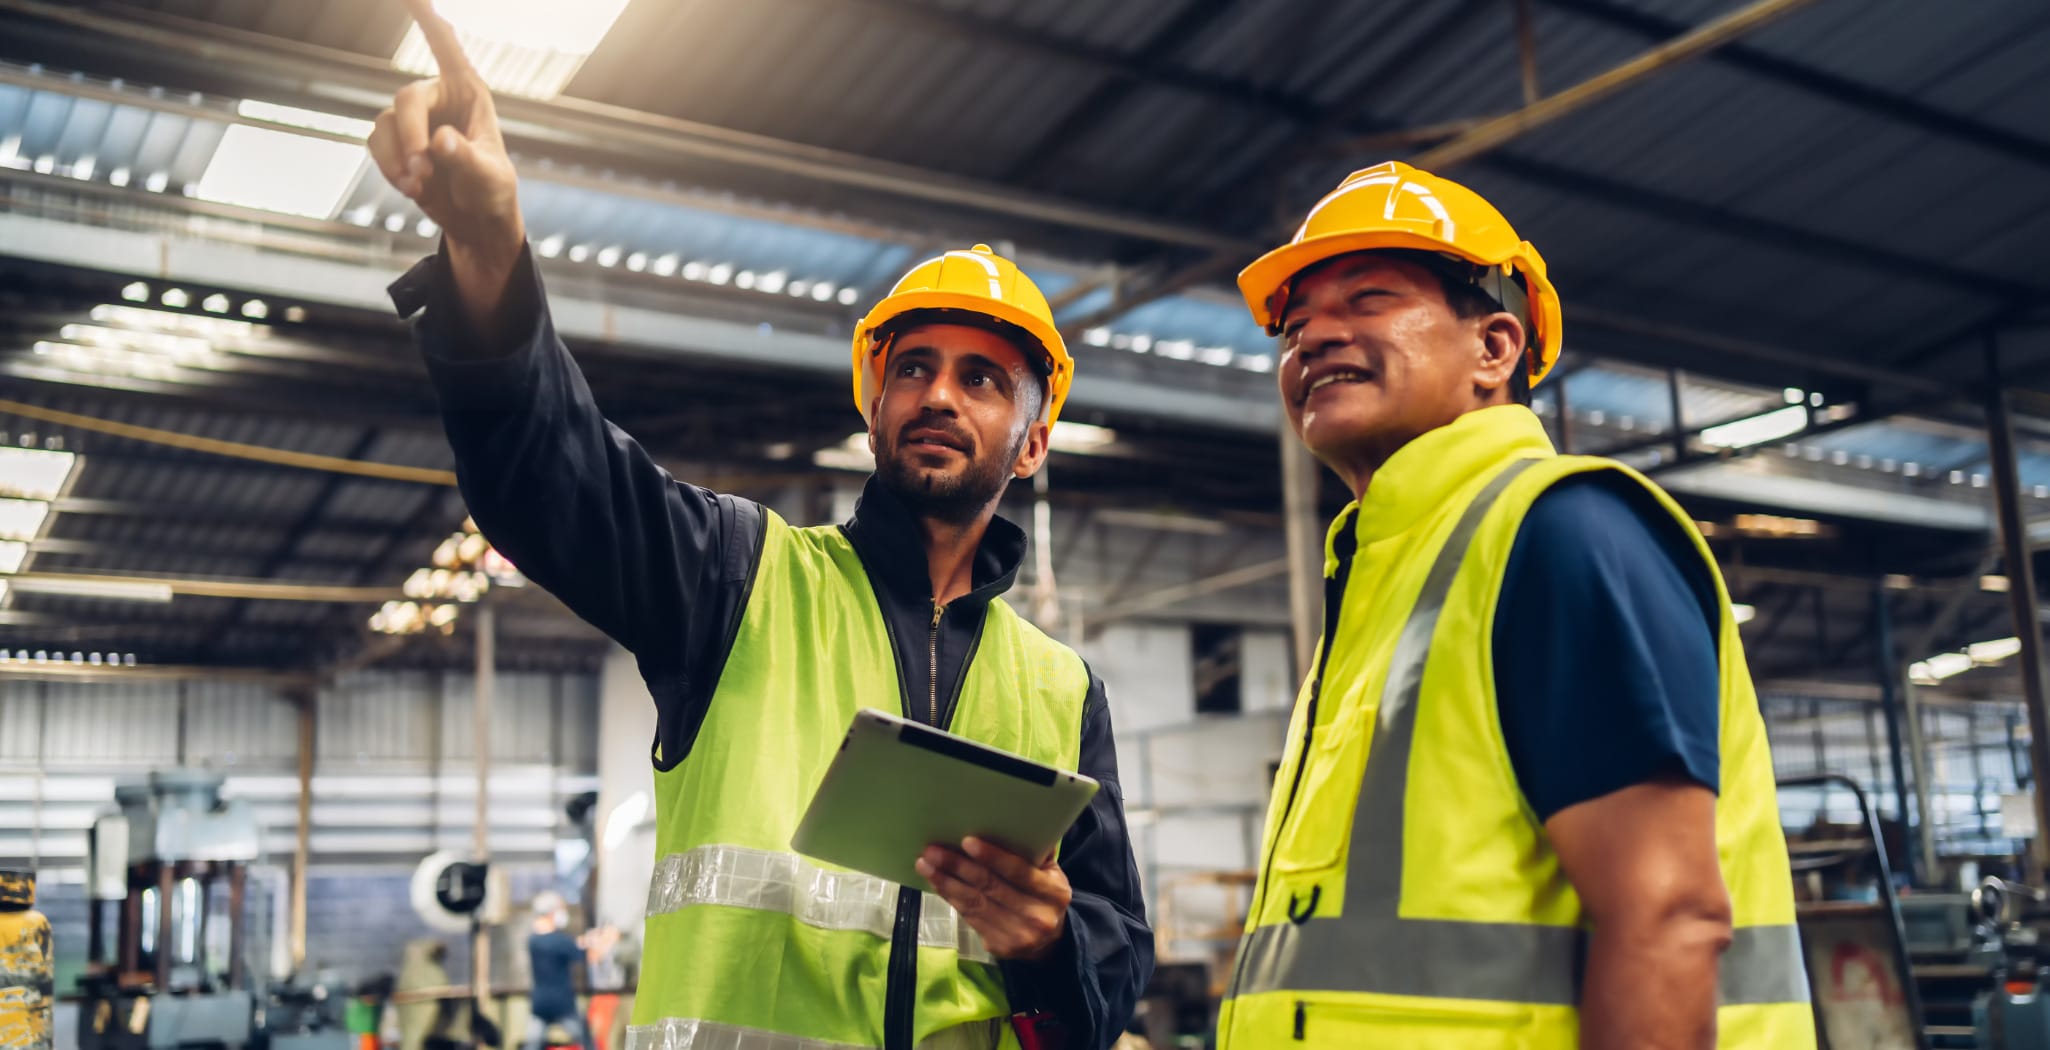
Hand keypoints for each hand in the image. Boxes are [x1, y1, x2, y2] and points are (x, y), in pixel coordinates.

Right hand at [369, 0, 525, 313]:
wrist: (477, 222)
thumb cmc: (493, 193)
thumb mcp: (488, 178)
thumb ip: (466, 158)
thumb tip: (440, 140)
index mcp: (469, 91)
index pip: (445, 44)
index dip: (424, 16)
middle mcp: (439, 97)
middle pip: (406, 100)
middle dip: (409, 139)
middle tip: (422, 175)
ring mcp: (414, 118)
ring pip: (384, 125)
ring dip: (397, 160)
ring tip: (420, 188)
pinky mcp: (396, 140)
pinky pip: (376, 145)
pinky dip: (389, 168)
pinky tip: (412, 188)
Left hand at [917, 837, 1069, 960]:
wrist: (1051, 943)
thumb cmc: (1044, 897)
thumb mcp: (1051, 874)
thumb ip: (1036, 852)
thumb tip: (1014, 821)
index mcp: (1053, 893)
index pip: (1018, 871)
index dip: (992, 856)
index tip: (966, 841)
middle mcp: (1037, 916)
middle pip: (990, 886)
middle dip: (958, 867)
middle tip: (932, 850)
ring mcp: (1017, 935)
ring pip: (974, 903)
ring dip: (946, 882)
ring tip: (925, 864)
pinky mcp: (998, 946)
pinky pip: (969, 917)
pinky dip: (950, 898)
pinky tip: (936, 883)